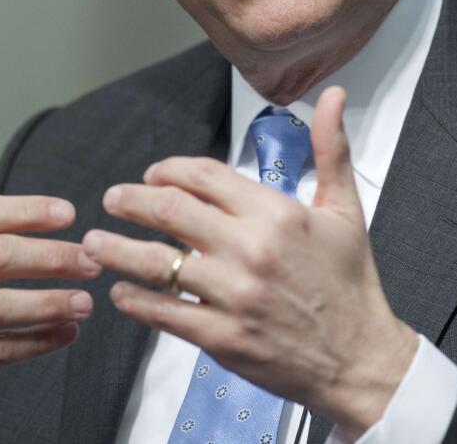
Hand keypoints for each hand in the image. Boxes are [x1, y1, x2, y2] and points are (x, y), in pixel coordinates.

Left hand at [81, 87, 416, 437]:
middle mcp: (251, 249)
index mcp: (276, 213)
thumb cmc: (351, 285)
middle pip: (169, 211)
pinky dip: (134, 300)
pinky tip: (120, 292)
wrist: (362, 359)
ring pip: (155, 263)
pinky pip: (163, 313)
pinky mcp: (222, 338)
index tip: (154, 175)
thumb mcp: (345, 210)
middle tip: (112, 199)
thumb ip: (331, 149)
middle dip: (131, 200)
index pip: (204, 175)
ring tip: (94, 242)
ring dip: (116, 248)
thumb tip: (333, 96)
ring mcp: (233, 295)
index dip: (170, 170)